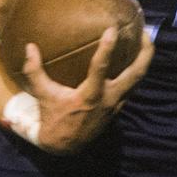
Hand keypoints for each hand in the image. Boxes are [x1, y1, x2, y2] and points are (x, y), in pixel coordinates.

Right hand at [20, 27, 153, 153]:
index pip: (101, 67)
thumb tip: (30, 47)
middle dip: (145, 53)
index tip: (113, 29)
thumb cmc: (53, 119)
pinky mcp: (119, 107)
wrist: (65, 147)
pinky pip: (133, 86)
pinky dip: (136, 71)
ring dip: (144, 60)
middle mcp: (109, 98)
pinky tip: (134, 59)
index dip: (108, 48)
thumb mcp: (43, 95)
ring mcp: (117, 103)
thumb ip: (35, 71)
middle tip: (146, 32)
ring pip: (139, 80)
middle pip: (136, 73)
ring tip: (146, 40)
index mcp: (90, 95)